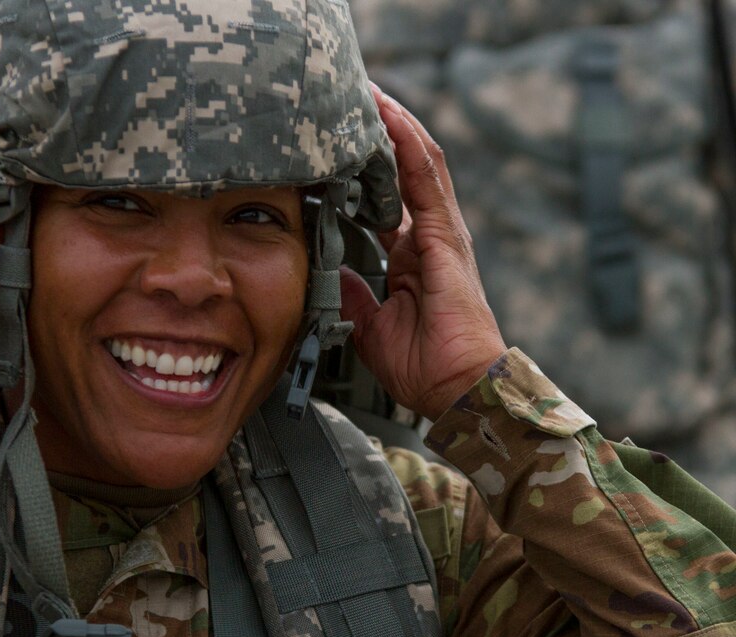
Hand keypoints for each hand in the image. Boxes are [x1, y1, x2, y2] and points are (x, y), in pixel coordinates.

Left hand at [340, 86, 507, 420]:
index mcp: (410, 257)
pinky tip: (389, 118)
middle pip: (403, 171)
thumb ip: (355, 293)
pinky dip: (407, 145)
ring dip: (393, 125)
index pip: (385, 199)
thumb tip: (333, 274)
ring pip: (417, 163)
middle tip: (350, 103)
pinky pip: (425, 180)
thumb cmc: (425, 366)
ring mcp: (441, 234)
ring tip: (368, 92)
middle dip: (379, 135)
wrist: (459, 388)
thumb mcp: (371, 325)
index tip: (336, 147)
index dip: (363, 170)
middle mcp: (428, 238)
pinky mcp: (445, 237)